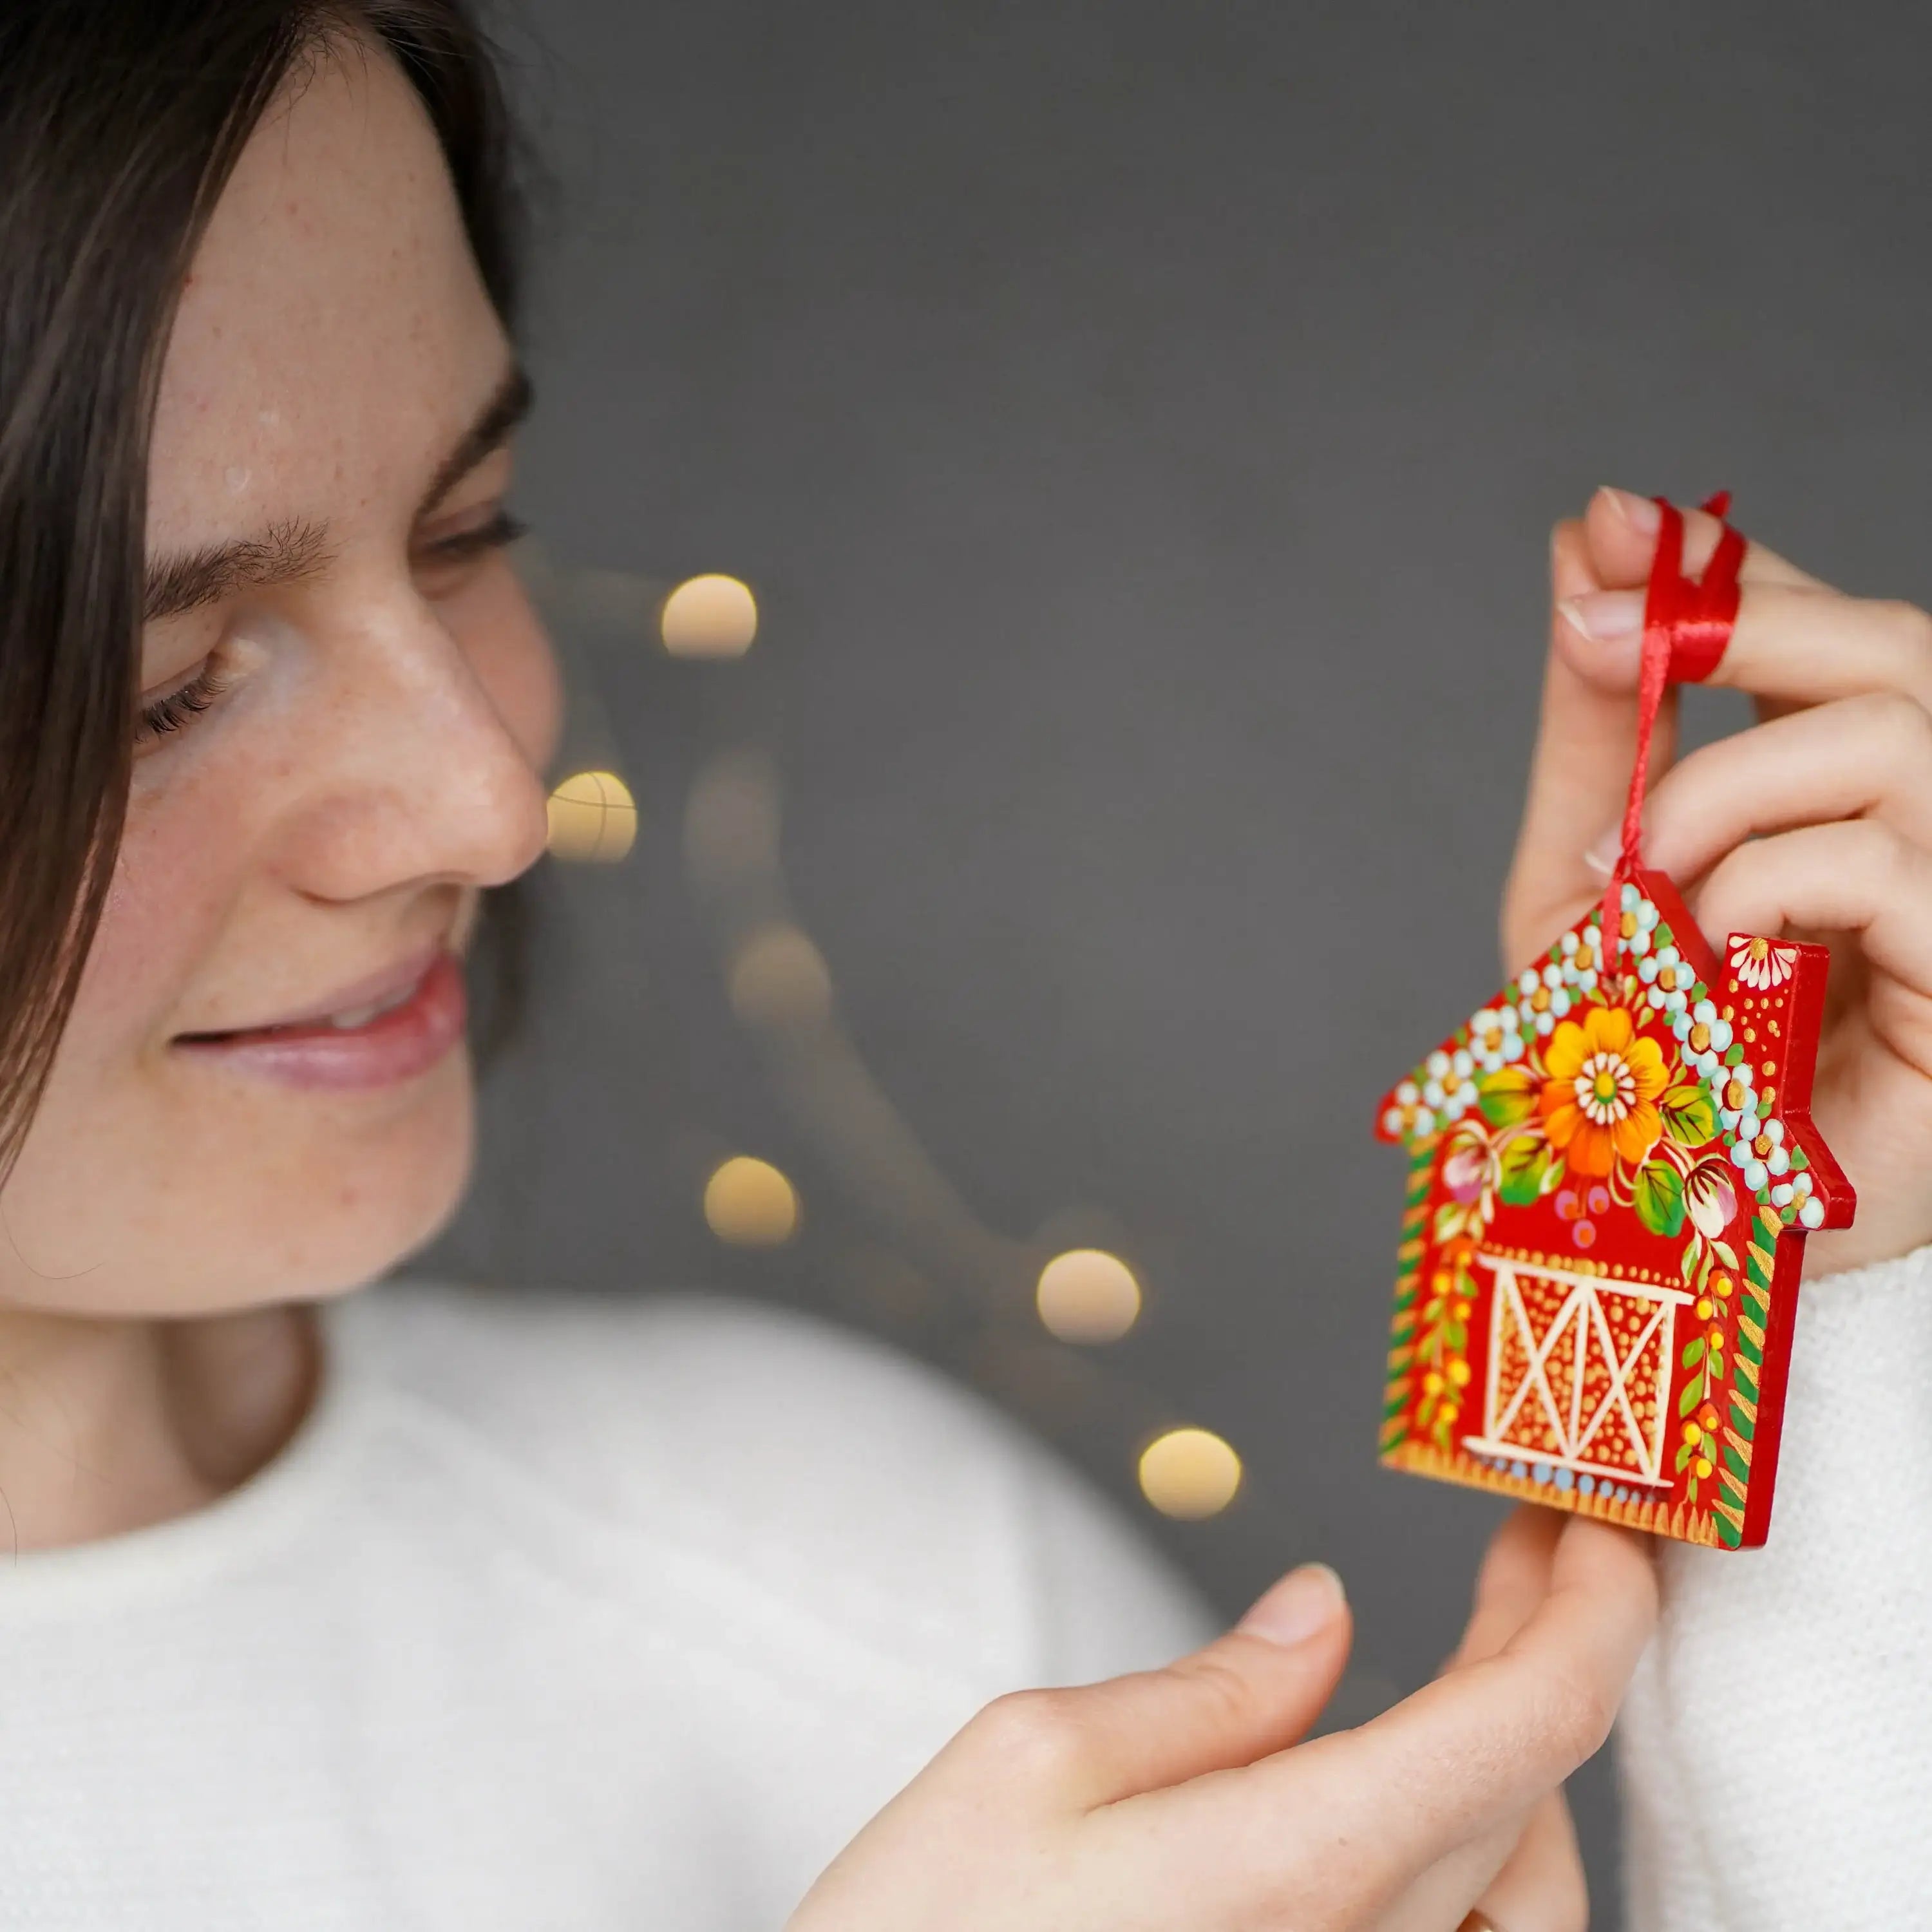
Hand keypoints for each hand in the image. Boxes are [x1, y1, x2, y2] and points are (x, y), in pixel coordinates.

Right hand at [786, 1511, 1653, 1931]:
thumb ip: (1206, 1693)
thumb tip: (1321, 1615)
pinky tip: (1430, 1806)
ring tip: (1486, 1655)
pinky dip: (1486, 1860)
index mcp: (1303, 1863)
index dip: (1594, 1611)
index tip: (1599, 1529)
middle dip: (1554, 1645)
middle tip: (1528, 1549)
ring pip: (1525, 1893)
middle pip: (1532, 1790)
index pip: (1528, 1722)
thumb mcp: (1030, 1765)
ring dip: (1529, 1758)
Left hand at [1504, 486, 1931, 1274]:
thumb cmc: (1645, 1066)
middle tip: (1605, 628)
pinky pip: (1888, 864)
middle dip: (1745, 615)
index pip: (1825, 638)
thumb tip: (1586, 553)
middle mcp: (1931, 830)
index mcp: (1843, 803)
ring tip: (1644, 875)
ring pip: (1893, 734)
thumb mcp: (1588, 884)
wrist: (1668, 1225)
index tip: (1611, 522)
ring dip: (1724, 785)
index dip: (1734, 569)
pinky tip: (1708, 948)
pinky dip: (1763, 885)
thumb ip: (1603, 733)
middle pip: (1898, 647)